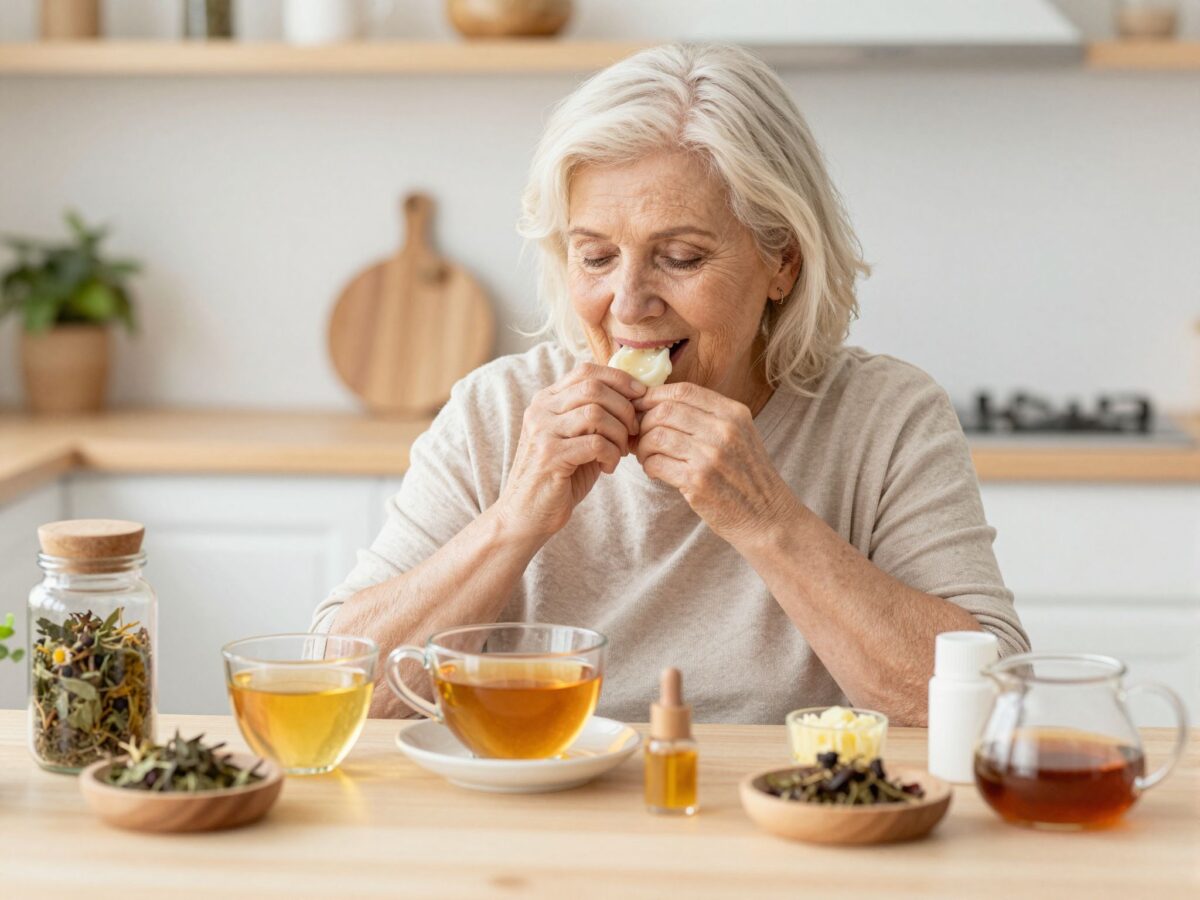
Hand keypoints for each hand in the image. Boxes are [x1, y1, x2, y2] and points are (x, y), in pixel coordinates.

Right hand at [497, 362, 643, 538]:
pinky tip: (609, 467)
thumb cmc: (559, 478)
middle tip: (634, 430)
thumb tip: (634, 398)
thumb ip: (595, 416)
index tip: (641, 395)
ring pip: (596, 413)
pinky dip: (611, 454)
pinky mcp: (549, 456)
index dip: (619, 378)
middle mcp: (540, 410)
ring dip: (619, 433)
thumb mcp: (576, 439)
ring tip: (620, 451)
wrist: (525, 515)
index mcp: (546, 400)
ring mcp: (542, 432)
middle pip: (593, 387)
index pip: (586, 371)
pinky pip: (595, 443)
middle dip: (624, 407)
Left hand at [633, 382, 798, 544]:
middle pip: (665, 411)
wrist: (767, 517)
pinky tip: (654, 471)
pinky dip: (648, 466)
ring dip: (644, 446)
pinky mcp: (698, 482)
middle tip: (640, 436)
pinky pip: (656, 463)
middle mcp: (724, 430)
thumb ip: (707, 417)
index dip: (654, 395)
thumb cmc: (747, 476)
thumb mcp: (739, 435)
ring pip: (656, 436)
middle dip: (644, 422)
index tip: (642, 406)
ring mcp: (711, 456)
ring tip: (647, 456)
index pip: (683, 391)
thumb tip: (656, 404)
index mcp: (734, 413)